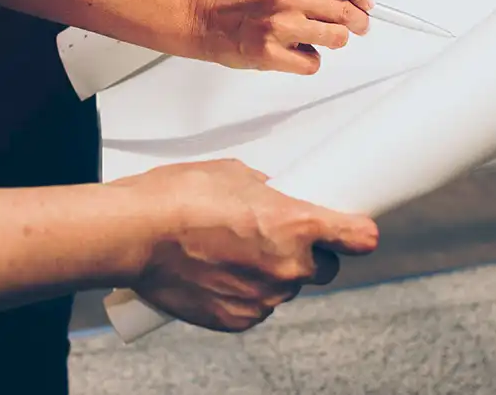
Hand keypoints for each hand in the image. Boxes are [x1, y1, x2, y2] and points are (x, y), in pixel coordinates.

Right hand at [121, 159, 377, 331]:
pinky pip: (254, 305)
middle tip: (269, 233)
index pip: (359, 238)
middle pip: (322, 266)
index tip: (355, 229)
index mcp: (296, 225)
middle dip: (303, 251)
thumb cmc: (178, 197)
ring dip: (268, 271)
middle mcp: (288, 266)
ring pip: (284, 286)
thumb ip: (265, 190)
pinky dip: (242, 292)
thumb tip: (270, 195)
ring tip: (228, 248)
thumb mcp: (233, 174)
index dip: (357, 232)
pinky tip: (215, 269)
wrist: (136, 233)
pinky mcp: (237, 320)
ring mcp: (264, 299)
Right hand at [191, 0, 372, 73]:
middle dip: (356, 23)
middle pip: (347, 12)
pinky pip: (313, 63)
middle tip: (354, 27)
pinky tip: (291, 52)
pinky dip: (307, 61)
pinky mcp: (270, 53)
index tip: (364, 2)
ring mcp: (278, 25)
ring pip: (336, 39)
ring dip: (330, 42)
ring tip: (310, 37)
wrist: (200, 16)